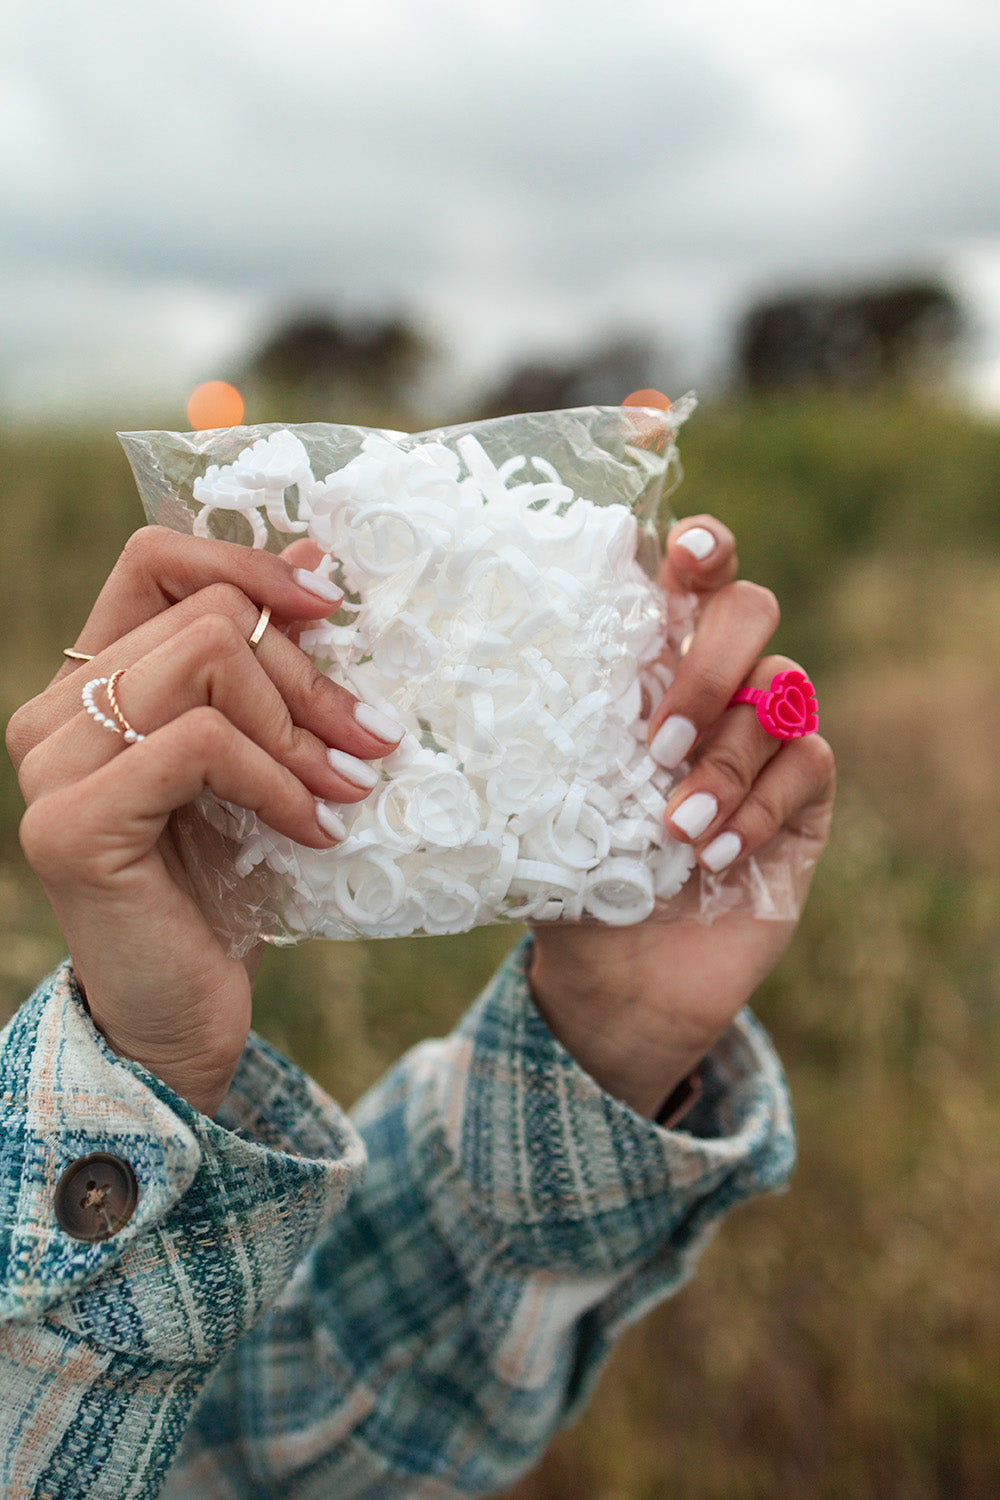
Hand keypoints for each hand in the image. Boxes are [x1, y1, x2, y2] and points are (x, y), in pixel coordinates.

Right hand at [6, 528, 402, 1114]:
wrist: (178, 1017)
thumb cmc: (220, 887)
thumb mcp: (252, 761)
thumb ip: (260, 672)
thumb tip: (314, 563)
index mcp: (90, 684)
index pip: (155, 559)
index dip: (246, 564)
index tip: (330, 607)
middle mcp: (54, 712)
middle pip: (206, 615)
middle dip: (307, 676)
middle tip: (367, 742)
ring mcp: (54, 765)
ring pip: (204, 660)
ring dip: (299, 729)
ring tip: (343, 789)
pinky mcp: (74, 822)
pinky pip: (202, 742)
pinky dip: (276, 780)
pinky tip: (311, 831)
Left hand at [527, 517, 834, 1118]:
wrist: (621, 982)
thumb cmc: (571, 880)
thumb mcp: (534, 810)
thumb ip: (529, 750)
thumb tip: (453, 696)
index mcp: (647, 668)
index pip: (689, 576)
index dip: (702, 546)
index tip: (687, 557)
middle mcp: (715, 687)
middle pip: (750, 610)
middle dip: (709, 664)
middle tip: (656, 740)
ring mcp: (765, 739)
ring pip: (783, 690)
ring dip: (724, 758)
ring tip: (672, 826)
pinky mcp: (804, 800)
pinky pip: (808, 762)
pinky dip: (760, 806)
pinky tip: (713, 854)